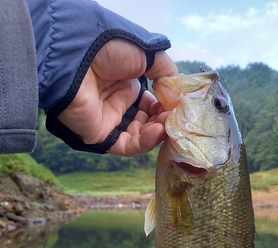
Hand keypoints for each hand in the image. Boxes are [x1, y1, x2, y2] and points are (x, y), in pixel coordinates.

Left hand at [57, 39, 177, 155]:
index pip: (151, 101)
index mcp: (125, 81)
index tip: (178, 106)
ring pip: (140, 135)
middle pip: (147, 120)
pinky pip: (126, 145)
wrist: (77, 57)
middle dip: (163, 120)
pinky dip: (145, 142)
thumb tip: (176, 90)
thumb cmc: (108, 49)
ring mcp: (109, 119)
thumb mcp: (144, 53)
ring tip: (168, 125)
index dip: (166, 105)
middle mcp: (117, 101)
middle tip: (176, 118)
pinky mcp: (100, 136)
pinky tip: (157, 131)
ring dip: (157, 132)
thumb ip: (164, 69)